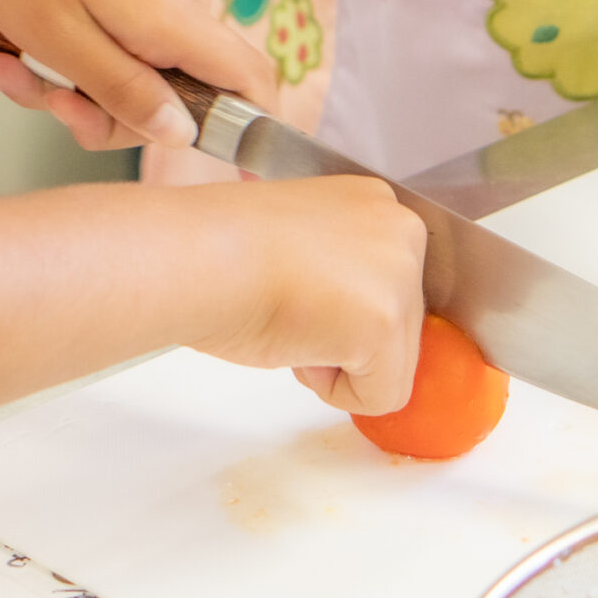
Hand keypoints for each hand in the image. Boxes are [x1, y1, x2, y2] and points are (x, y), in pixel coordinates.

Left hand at [0, 0, 275, 150]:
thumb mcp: (60, 40)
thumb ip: (127, 93)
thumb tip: (182, 134)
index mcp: (178, 17)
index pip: (254, 84)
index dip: (246, 131)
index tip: (218, 169)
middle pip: (179, 87)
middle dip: (106, 110)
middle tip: (39, 98)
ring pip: (137, 61)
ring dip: (74, 80)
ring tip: (4, 62)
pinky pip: (117, 27)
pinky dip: (70, 43)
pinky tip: (13, 32)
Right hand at [189, 176, 429, 414]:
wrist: (194, 257)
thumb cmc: (220, 250)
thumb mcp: (303, 246)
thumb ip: (342, 272)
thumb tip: (351, 320)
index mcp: (377, 201)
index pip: (391, 284)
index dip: (341, 309)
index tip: (301, 294)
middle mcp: (403, 229)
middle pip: (403, 325)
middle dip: (344, 338)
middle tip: (288, 308)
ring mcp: (401, 275)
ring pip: (396, 363)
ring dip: (339, 362)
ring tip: (290, 320)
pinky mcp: (388, 323)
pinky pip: (384, 396)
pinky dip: (338, 392)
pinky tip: (299, 345)